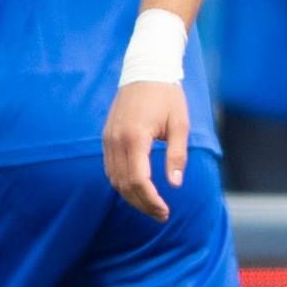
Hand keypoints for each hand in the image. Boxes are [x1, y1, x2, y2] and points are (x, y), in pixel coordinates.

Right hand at [103, 80, 192, 220]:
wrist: (145, 71)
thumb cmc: (167, 96)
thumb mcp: (180, 124)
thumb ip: (177, 155)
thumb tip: (174, 185)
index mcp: (135, 137)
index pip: (138, 180)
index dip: (150, 200)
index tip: (165, 211)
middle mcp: (116, 140)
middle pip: (124, 184)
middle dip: (141, 203)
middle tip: (161, 215)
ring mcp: (108, 138)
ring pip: (113, 178)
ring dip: (130, 196)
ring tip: (151, 206)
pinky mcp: (106, 137)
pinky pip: (110, 167)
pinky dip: (122, 183)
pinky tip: (138, 189)